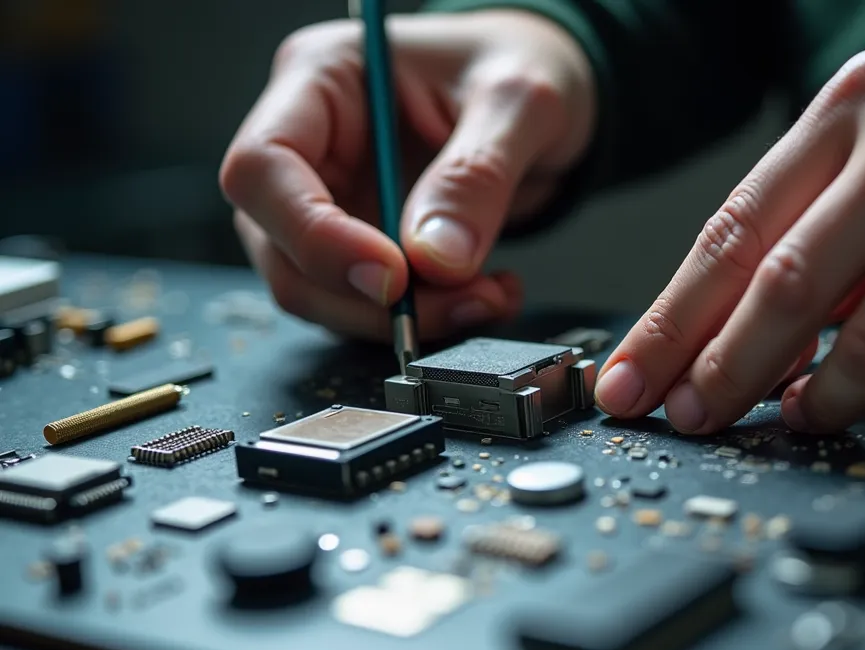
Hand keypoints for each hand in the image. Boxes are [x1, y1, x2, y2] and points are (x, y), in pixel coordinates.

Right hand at [220, 11, 594, 340]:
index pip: (264, 167)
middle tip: (464, 302)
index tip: (393, 276)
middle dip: (370, 298)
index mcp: (321, 76)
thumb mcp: (520, 102)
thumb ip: (476, 175)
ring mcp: (332, 198)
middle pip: (283, 247)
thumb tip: (435, 260)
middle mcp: (311, 142)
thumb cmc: (524, 62)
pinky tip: (484, 295)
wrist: (547, 90)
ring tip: (487, 298)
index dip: (316, 235)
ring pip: (321, 292)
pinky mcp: (363, 244)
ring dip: (404, 319)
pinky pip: (368, 306)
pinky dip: (426, 319)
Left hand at [596, 27, 864, 434]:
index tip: (630, 379)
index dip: (671, 319)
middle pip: (783, 286)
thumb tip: (753, 328)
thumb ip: (835, 213)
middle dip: (720, 371)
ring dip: (822, 399)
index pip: (736, 228)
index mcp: (861, 105)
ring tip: (803, 418)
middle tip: (690, 421)